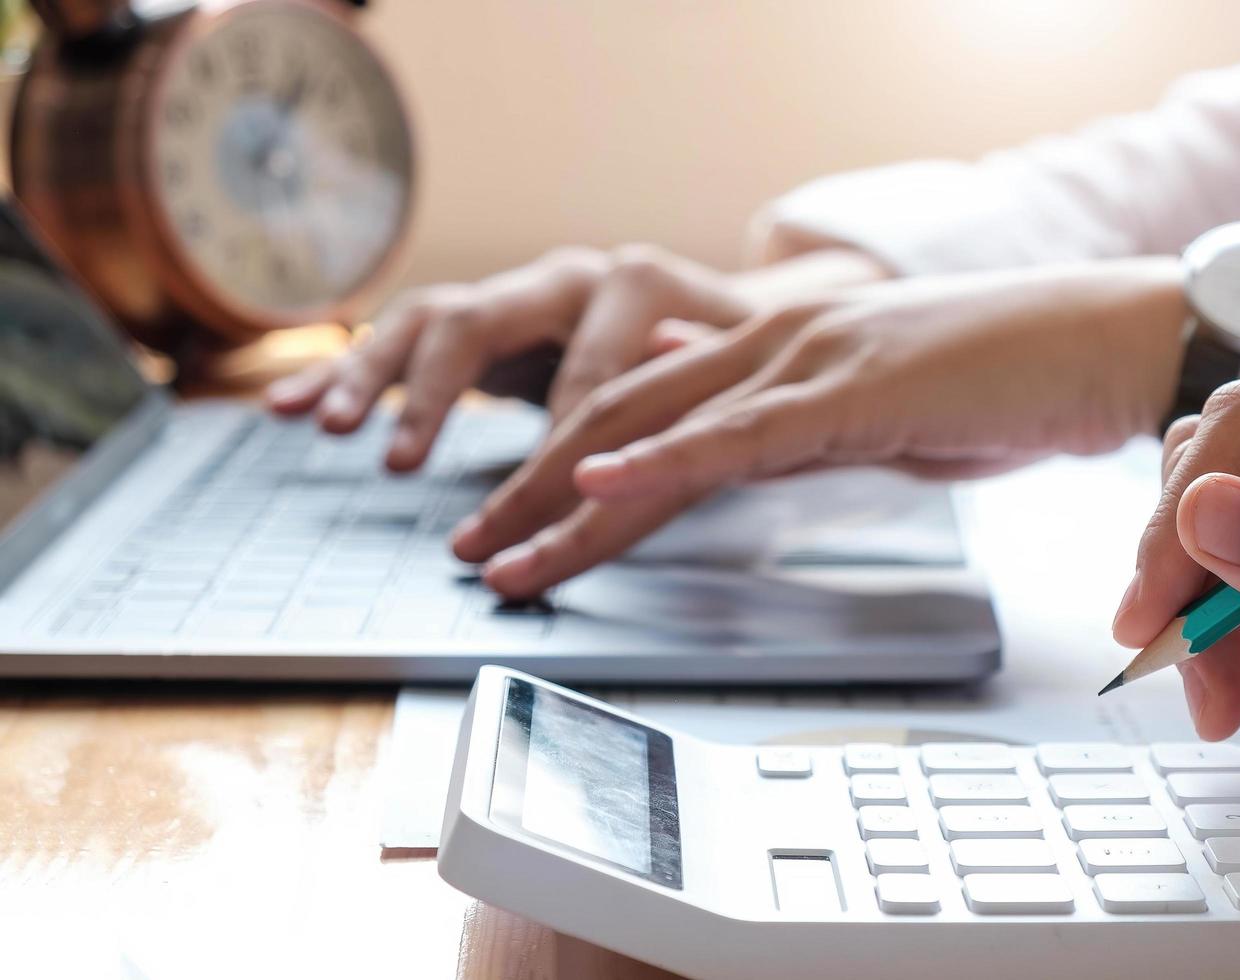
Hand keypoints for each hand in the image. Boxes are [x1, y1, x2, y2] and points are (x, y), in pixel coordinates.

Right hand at [264, 244, 756, 471]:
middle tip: (402, 461)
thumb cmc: (729, 355)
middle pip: (480, 323)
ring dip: (368, 377)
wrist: (720, 316)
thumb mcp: (733, 366)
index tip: (537, 497)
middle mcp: (561, 279)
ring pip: (424, 323)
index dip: (562, 435)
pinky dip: (341, 373)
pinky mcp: (475, 325)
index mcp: (632, 287)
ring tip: (324, 427)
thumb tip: (681, 366)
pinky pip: (396, 340)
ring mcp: (511, 296)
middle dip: (435, 395)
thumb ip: (702, 370)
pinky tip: (284, 407)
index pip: (587, 367)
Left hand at [458, 258, 1190, 596]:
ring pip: (656, 427)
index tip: (519, 519)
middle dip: (531, 487)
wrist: (1117, 340)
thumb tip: (753, 449)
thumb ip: (814, 425)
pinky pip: (739, 435)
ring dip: (562, 496)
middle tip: (470, 545)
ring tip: (498, 552)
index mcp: (786, 349)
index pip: (648, 407)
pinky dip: (660, 464)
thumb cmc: (1022, 380)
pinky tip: (598, 488)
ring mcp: (813, 358)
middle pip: (620, 414)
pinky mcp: (856, 389)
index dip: (567, 465)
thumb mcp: (893, 409)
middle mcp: (779, 341)